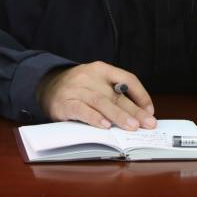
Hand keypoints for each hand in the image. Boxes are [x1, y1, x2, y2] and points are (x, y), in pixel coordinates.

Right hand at [37, 61, 156, 130]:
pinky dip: (95, 118)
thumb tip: (139, 114)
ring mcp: (77, 88)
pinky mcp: (64, 102)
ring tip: (132, 127)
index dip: (141, 94)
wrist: (46, 85)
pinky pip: (82, 110)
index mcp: (102, 69)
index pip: (127, 78)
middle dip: (135, 111)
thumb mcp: (96, 83)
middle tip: (148, 124)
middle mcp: (90, 76)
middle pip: (116, 94)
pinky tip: (105, 127)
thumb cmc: (79, 88)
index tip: (150, 110)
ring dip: (118, 116)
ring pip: (101, 102)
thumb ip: (113, 94)